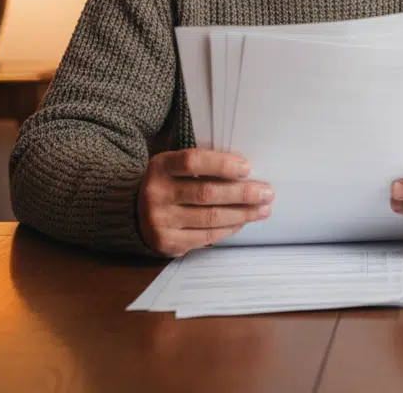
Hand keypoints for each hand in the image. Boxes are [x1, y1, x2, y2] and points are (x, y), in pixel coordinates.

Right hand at [137, 148, 272, 256]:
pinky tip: (242, 222)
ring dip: (242, 214)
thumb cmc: (169, 184)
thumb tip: (247, 173)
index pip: (193, 161)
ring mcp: (160, 220)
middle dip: (243, 194)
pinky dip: (229, 229)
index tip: (247, 168)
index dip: (222, 164)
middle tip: (267, 193)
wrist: (135, 212)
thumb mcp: (176, 167)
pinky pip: (206, 236)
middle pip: (207, 193)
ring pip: (210, 217)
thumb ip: (203, 166)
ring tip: (262, 209)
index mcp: (160, 166)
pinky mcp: (167, 242)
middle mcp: (156, 193)